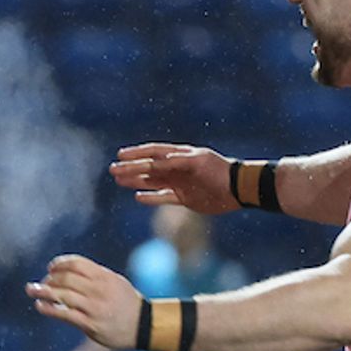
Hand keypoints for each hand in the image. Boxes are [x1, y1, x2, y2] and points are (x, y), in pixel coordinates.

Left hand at [26, 254, 143, 348]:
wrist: (142, 326)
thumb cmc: (126, 302)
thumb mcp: (115, 282)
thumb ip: (95, 275)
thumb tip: (69, 270)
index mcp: (104, 277)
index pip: (77, 264)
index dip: (60, 263)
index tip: (51, 267)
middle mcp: (99, 290)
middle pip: (67, 278)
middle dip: (50, 279)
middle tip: (42, 283)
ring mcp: (94, 307)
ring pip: (63, 295)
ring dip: (44, 291)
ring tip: (32, 290)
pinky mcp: (90, 324)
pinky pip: (65, 314)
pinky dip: (49, 308)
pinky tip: (40, 306)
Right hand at [109, 143, 238, 214]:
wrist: (237, 189)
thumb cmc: (219, 171)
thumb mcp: (197, 163)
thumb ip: (177, 162)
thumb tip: (158, 160)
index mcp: (180, 156)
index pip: (154, 152)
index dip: (137, 153)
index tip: (121, 155)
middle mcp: (177, 168)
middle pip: (149, 168)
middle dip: (131, 168)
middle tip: (113, 170)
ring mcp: (180, 183)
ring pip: (152, 182)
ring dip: (136, 181)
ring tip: (119, 181)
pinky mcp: (184, 198)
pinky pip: (163, 197)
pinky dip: (151, 198)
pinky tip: (138, 196)